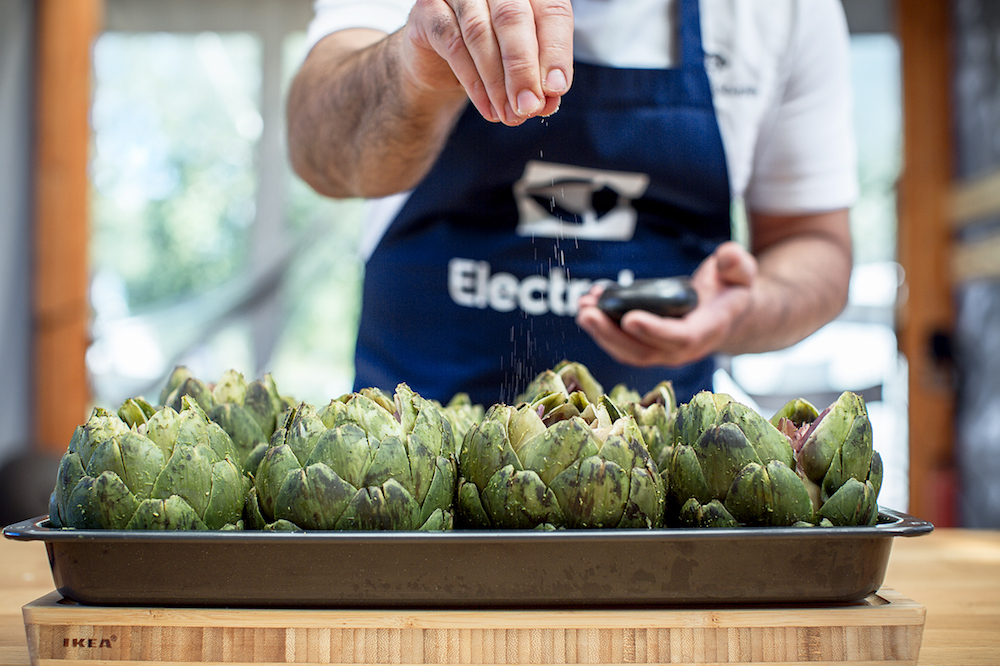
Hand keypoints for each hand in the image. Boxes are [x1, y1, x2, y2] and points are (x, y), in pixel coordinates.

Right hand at [401, 0, 573, 124]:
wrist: (441, 64)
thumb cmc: (491, 56)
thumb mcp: (523, 67)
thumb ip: (540, 77)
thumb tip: (549, 99)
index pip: (551, 10)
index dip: (556, 51)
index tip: (556, 89)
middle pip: (513, 17)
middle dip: (523, 69)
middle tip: (529, 106)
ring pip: (480, 33)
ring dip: (497, 81)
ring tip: (509, 113)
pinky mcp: (428, 9)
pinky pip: (453, 44)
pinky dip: (473, 82)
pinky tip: (487, 106)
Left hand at [576, 242, 757, 366]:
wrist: (725, 312)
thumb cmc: (730, 289)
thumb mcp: (741, 273)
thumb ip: (736, 264)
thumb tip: (727, 256)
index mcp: (709, 329)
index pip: (682, 337)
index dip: (656, 331)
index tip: (629, 318)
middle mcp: (684, 348)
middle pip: (645, 351)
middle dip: (612, 334)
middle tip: (588, 313)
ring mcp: (664, 351)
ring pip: (628, 352)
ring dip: (601, 333)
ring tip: (582, 308)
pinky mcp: (648, 346)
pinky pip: (622, 345)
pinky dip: (602, 329)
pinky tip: (588, 308)